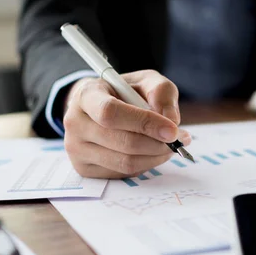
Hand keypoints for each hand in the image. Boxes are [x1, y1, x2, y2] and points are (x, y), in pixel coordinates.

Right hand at [62, 70, 190, 178]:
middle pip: (123, 142)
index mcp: (86, 95)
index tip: (173, 130)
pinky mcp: (84, 169)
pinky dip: (146, 164)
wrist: (97, 107)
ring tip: (170, 145)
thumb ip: (161, 91)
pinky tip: (151, 152)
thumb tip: (171, 120)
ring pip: (126, 163)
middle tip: (180, 139)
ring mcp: (76, 149)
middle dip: (158, 144)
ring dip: (157, 157)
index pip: (111, 113)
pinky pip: (124, 173)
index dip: (144, 123)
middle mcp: (75, 123)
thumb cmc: (123, 92)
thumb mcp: (145, 81)